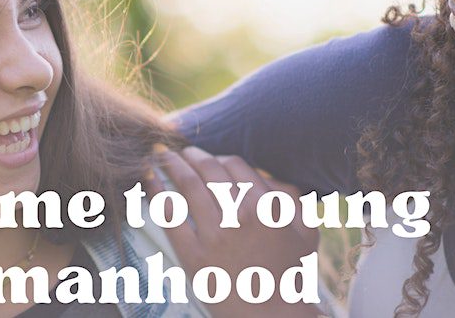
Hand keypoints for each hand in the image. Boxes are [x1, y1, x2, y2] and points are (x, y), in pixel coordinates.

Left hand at [147, 146, 320, 317]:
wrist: (273, 317)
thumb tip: (267, 177)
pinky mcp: (194, 256)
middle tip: (182, 152)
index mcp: (267, 206)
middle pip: (209, 170)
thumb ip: (290, 199)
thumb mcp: (304, 232)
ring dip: (171, 165)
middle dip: (192, 155)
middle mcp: (240, 216)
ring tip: (160, 157)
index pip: (235, 165)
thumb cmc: (290, 274)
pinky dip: (158, 194)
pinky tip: (150, 181)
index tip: (210, 160)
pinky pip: (170, 217)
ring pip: (188, 187)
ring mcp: (215, 236)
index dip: (220, 158)